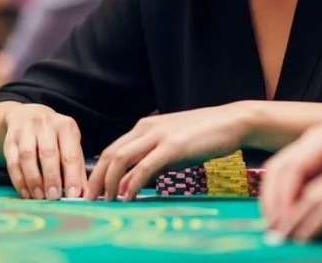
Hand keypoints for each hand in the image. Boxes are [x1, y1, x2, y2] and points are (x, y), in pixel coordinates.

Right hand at [2, 103, 86, 199]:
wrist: (28, 114)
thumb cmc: (55, 136)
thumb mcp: (70, 145)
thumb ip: (77, 168)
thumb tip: (84, 194)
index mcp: (66, 126)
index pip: (70, 153)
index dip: (72, 176)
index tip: (73, 195)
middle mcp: (46, 125)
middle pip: (48, 153)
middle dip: (51, 178)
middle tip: (54, 197)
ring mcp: (26, 130)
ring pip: (27, 156)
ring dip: (33, 180)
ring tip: (39, 197)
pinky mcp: (10, 139)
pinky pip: (12, 161)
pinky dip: (19, 180)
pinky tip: (25, 192)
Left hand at [86, 103, 252, 200]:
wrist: (232, 122)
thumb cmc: (205, 135)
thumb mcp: (172, 148)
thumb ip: (152, 162)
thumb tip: (134, 182)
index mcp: (144, 126)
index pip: (112, 149)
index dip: (98, 171)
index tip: (93, 190)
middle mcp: (146, 128)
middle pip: (110, 153)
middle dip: (96, 178)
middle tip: (89, 199)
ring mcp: (159, 135)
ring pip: (121, 158)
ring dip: (109, 181)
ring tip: (105, 201)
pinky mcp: (172, 146)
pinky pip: (144, 166)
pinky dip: (132, 182)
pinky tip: (127, 196)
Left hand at [270, 130, 321, 240]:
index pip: (312, 170)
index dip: (291, 194)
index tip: (283, 215)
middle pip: (302, 182)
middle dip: (282, 209)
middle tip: (274, 232)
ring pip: (309, 200)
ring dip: (291, 223)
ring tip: (281, 241)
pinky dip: (309, 228)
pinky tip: (302, 241)